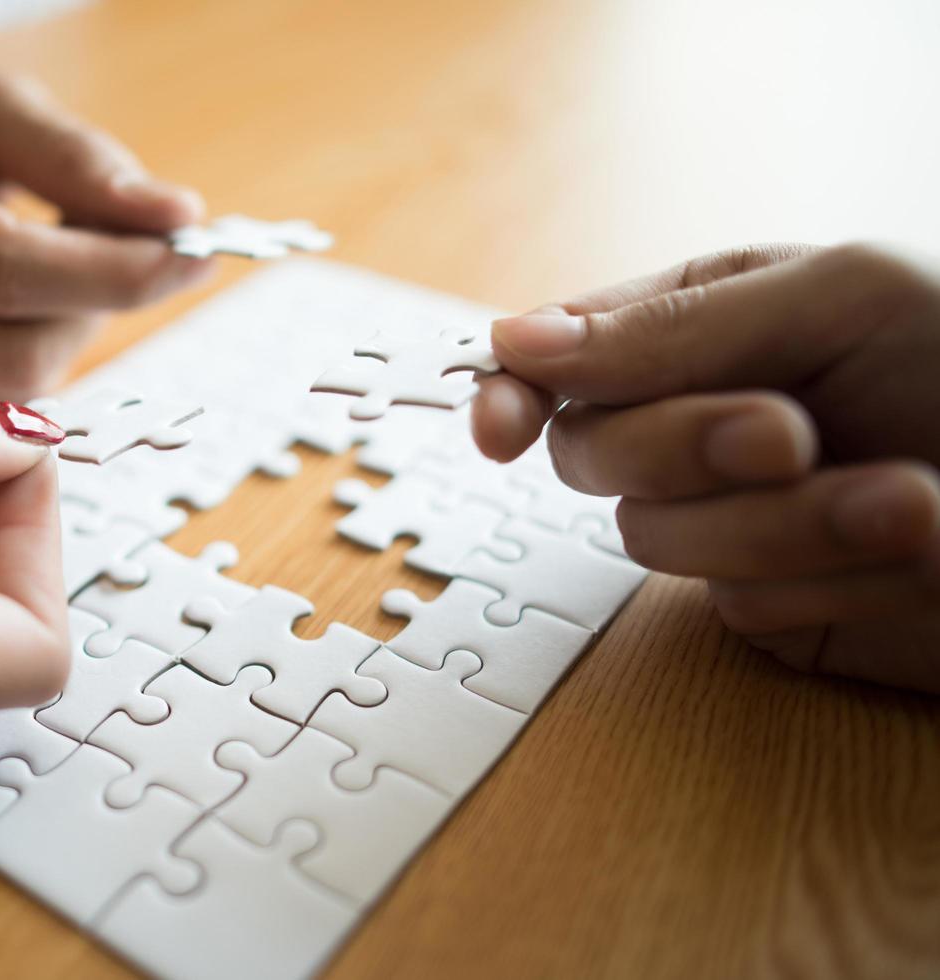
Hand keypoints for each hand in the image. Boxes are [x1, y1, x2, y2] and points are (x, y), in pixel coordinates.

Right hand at [0, 66, 211, 398]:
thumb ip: (78, 158)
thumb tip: (175, 218)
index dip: (109, 269)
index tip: (191, 252)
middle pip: (6, 348)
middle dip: (96, 308)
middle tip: (132, 254)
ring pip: (5, 393)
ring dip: (68, 337)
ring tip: (66, 270)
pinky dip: (35, 359)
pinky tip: (29, 307)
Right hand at [473, 243, 939, 693]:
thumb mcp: (837, 300)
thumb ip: (671, 326)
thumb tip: (516, 343)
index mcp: (696, 327)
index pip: (559, 362)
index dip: (512, 393)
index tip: (500, 428)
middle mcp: (693, 422)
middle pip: (590, 452)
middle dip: (686, 446)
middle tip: (789, 434)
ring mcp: (725, 518)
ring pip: (653, 539)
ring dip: (783, 526)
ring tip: (904, 502)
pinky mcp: (768, 602)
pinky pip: (735, 604)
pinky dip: (825, 580)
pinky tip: (905, 554)